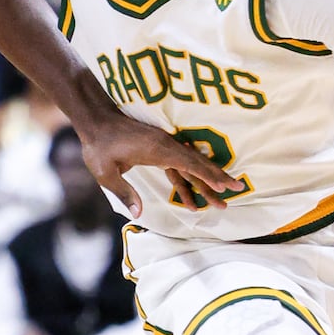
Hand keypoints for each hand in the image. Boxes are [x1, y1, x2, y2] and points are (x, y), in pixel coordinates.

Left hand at [76, 113, 238, 216]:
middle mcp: (166, 145)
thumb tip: (138, 214)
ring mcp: (163, 145)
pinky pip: (178, 165)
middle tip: (238, 189)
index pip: (190, 164)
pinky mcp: (158, 148)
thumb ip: (124, 192)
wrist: (95, 120)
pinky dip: (187, 180)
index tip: (226, 185)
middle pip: (197, 163)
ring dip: (206, 180)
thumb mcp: (106, 172)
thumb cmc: (99, 146)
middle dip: (217, 178)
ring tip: (221, 199)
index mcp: (157, 150)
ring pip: (190, 164)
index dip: (209, 175)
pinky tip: (191, 199)